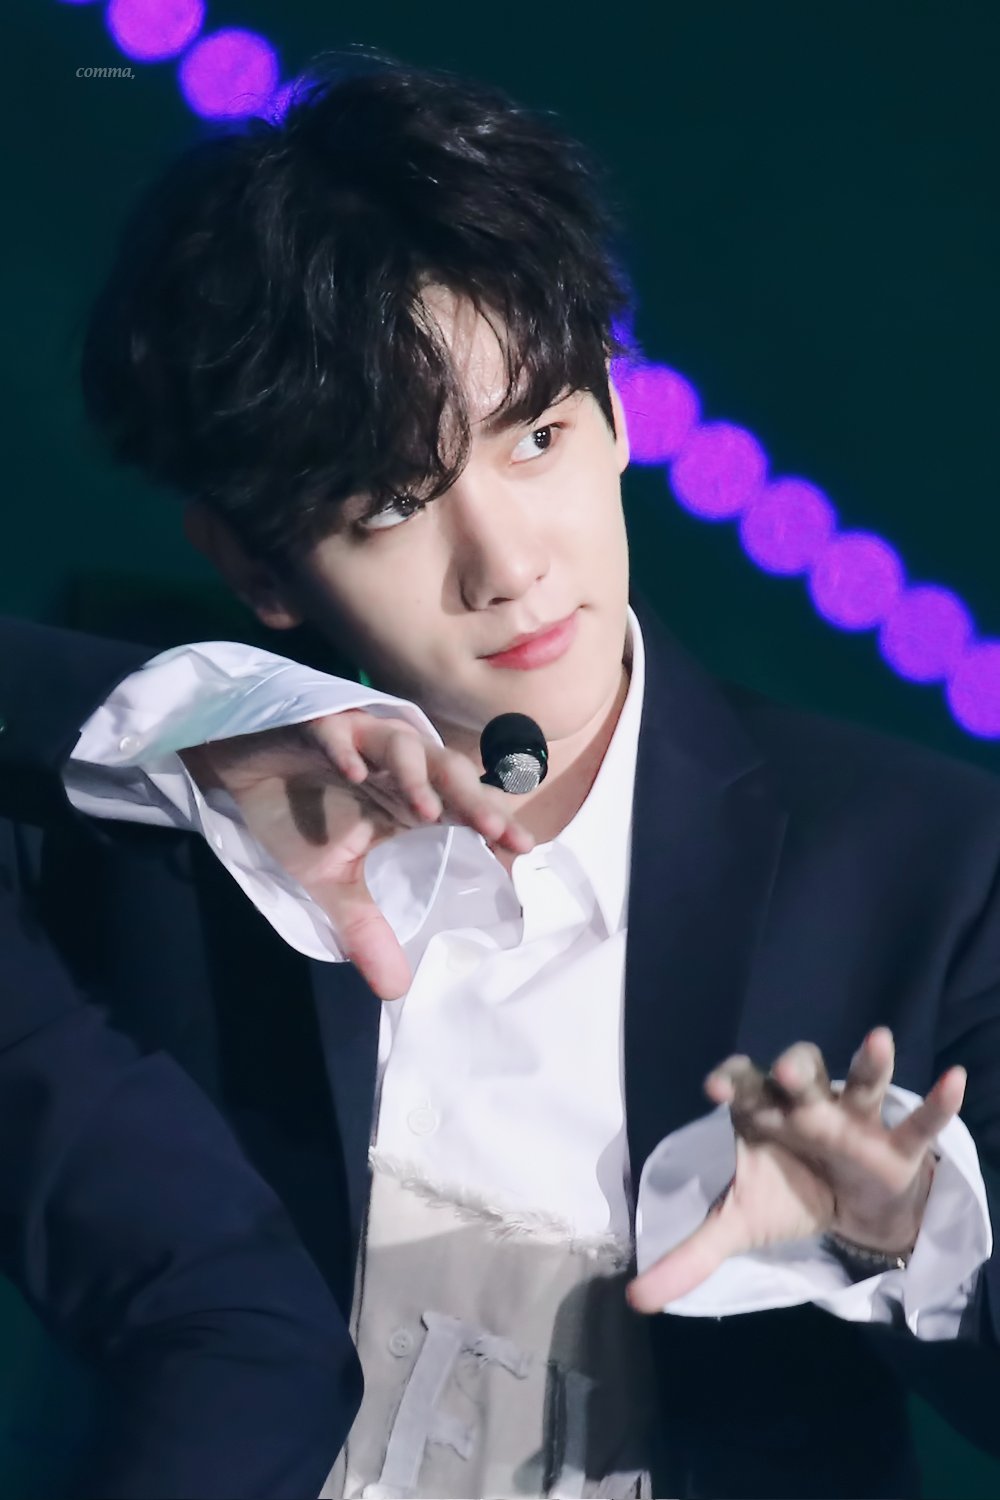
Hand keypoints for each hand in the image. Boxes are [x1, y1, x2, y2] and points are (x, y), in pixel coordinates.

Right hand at [179, 711, 533, 999]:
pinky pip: (335, 731)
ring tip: (427, 811)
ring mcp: (358, 738)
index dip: (492, 823)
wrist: (238, 770)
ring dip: (417, 775)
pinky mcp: (316, 724)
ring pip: (402, 744)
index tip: (523, 849)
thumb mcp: (330, 882)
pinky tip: (349, 767)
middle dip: (471, 798)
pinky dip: (344, 748)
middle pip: (446, 771)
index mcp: (407, 796)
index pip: (461, 808)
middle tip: (495, 830)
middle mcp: (394, 764)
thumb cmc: (295, 813)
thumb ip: (365, 927)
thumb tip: (395, 991)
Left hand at [627, 1027, 966, 1312]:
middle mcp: (807, 1106)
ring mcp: (855, 1121)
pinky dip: (938, 1102)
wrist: (849, 1209)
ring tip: (878, 1039)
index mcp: (763, 1115)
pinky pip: (920, 1121)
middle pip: (800, 1074)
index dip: (731, 1081)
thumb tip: (635, 1300)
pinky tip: (955, 1078)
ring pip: (861, 1083)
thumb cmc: (787, 1195)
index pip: (742, 1087)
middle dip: (794, 1069)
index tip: (716, 1086)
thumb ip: (691, 1255)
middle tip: (784, 1070)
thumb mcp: (738, 1225)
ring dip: (867, 1064)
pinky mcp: (896, 1144)